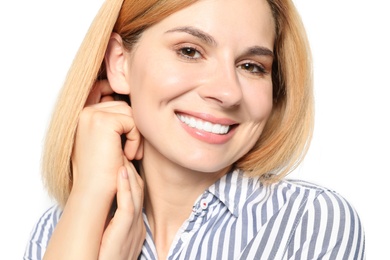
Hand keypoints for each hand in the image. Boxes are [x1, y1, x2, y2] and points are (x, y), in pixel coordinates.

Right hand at [72, 80, 142, 197]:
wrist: (94, 192)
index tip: (129, 139)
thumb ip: (115, 123)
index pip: (114, 103)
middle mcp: (84, 112)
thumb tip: (135, 104)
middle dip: (133, 128)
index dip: (127, 120)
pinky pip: (132, 121)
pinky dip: (136, 139)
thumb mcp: (109, 142)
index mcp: (83, 115)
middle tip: (132, 152)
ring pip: (130, 112)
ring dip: (136, 134)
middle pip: (124, 106)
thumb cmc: (104, 171)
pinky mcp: (103, 121)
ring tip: (130, 154)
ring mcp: (91, 115)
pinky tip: (128, 156)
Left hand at [98, 162, 145, 259]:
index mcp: (135, 227)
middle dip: (133, 169)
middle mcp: (138, 226)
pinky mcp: (126, 233)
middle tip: (124, 151)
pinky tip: (121, 172)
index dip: (132, 176)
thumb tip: (106, 205)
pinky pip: (128, 206)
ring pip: (137, 195)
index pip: (138, 195)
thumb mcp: (112, 240)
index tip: (123, 160)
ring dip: (130, 173)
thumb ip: (114, 223)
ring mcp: (134, 230)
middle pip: (140, 191)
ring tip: (123, 154)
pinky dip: (125, 187)